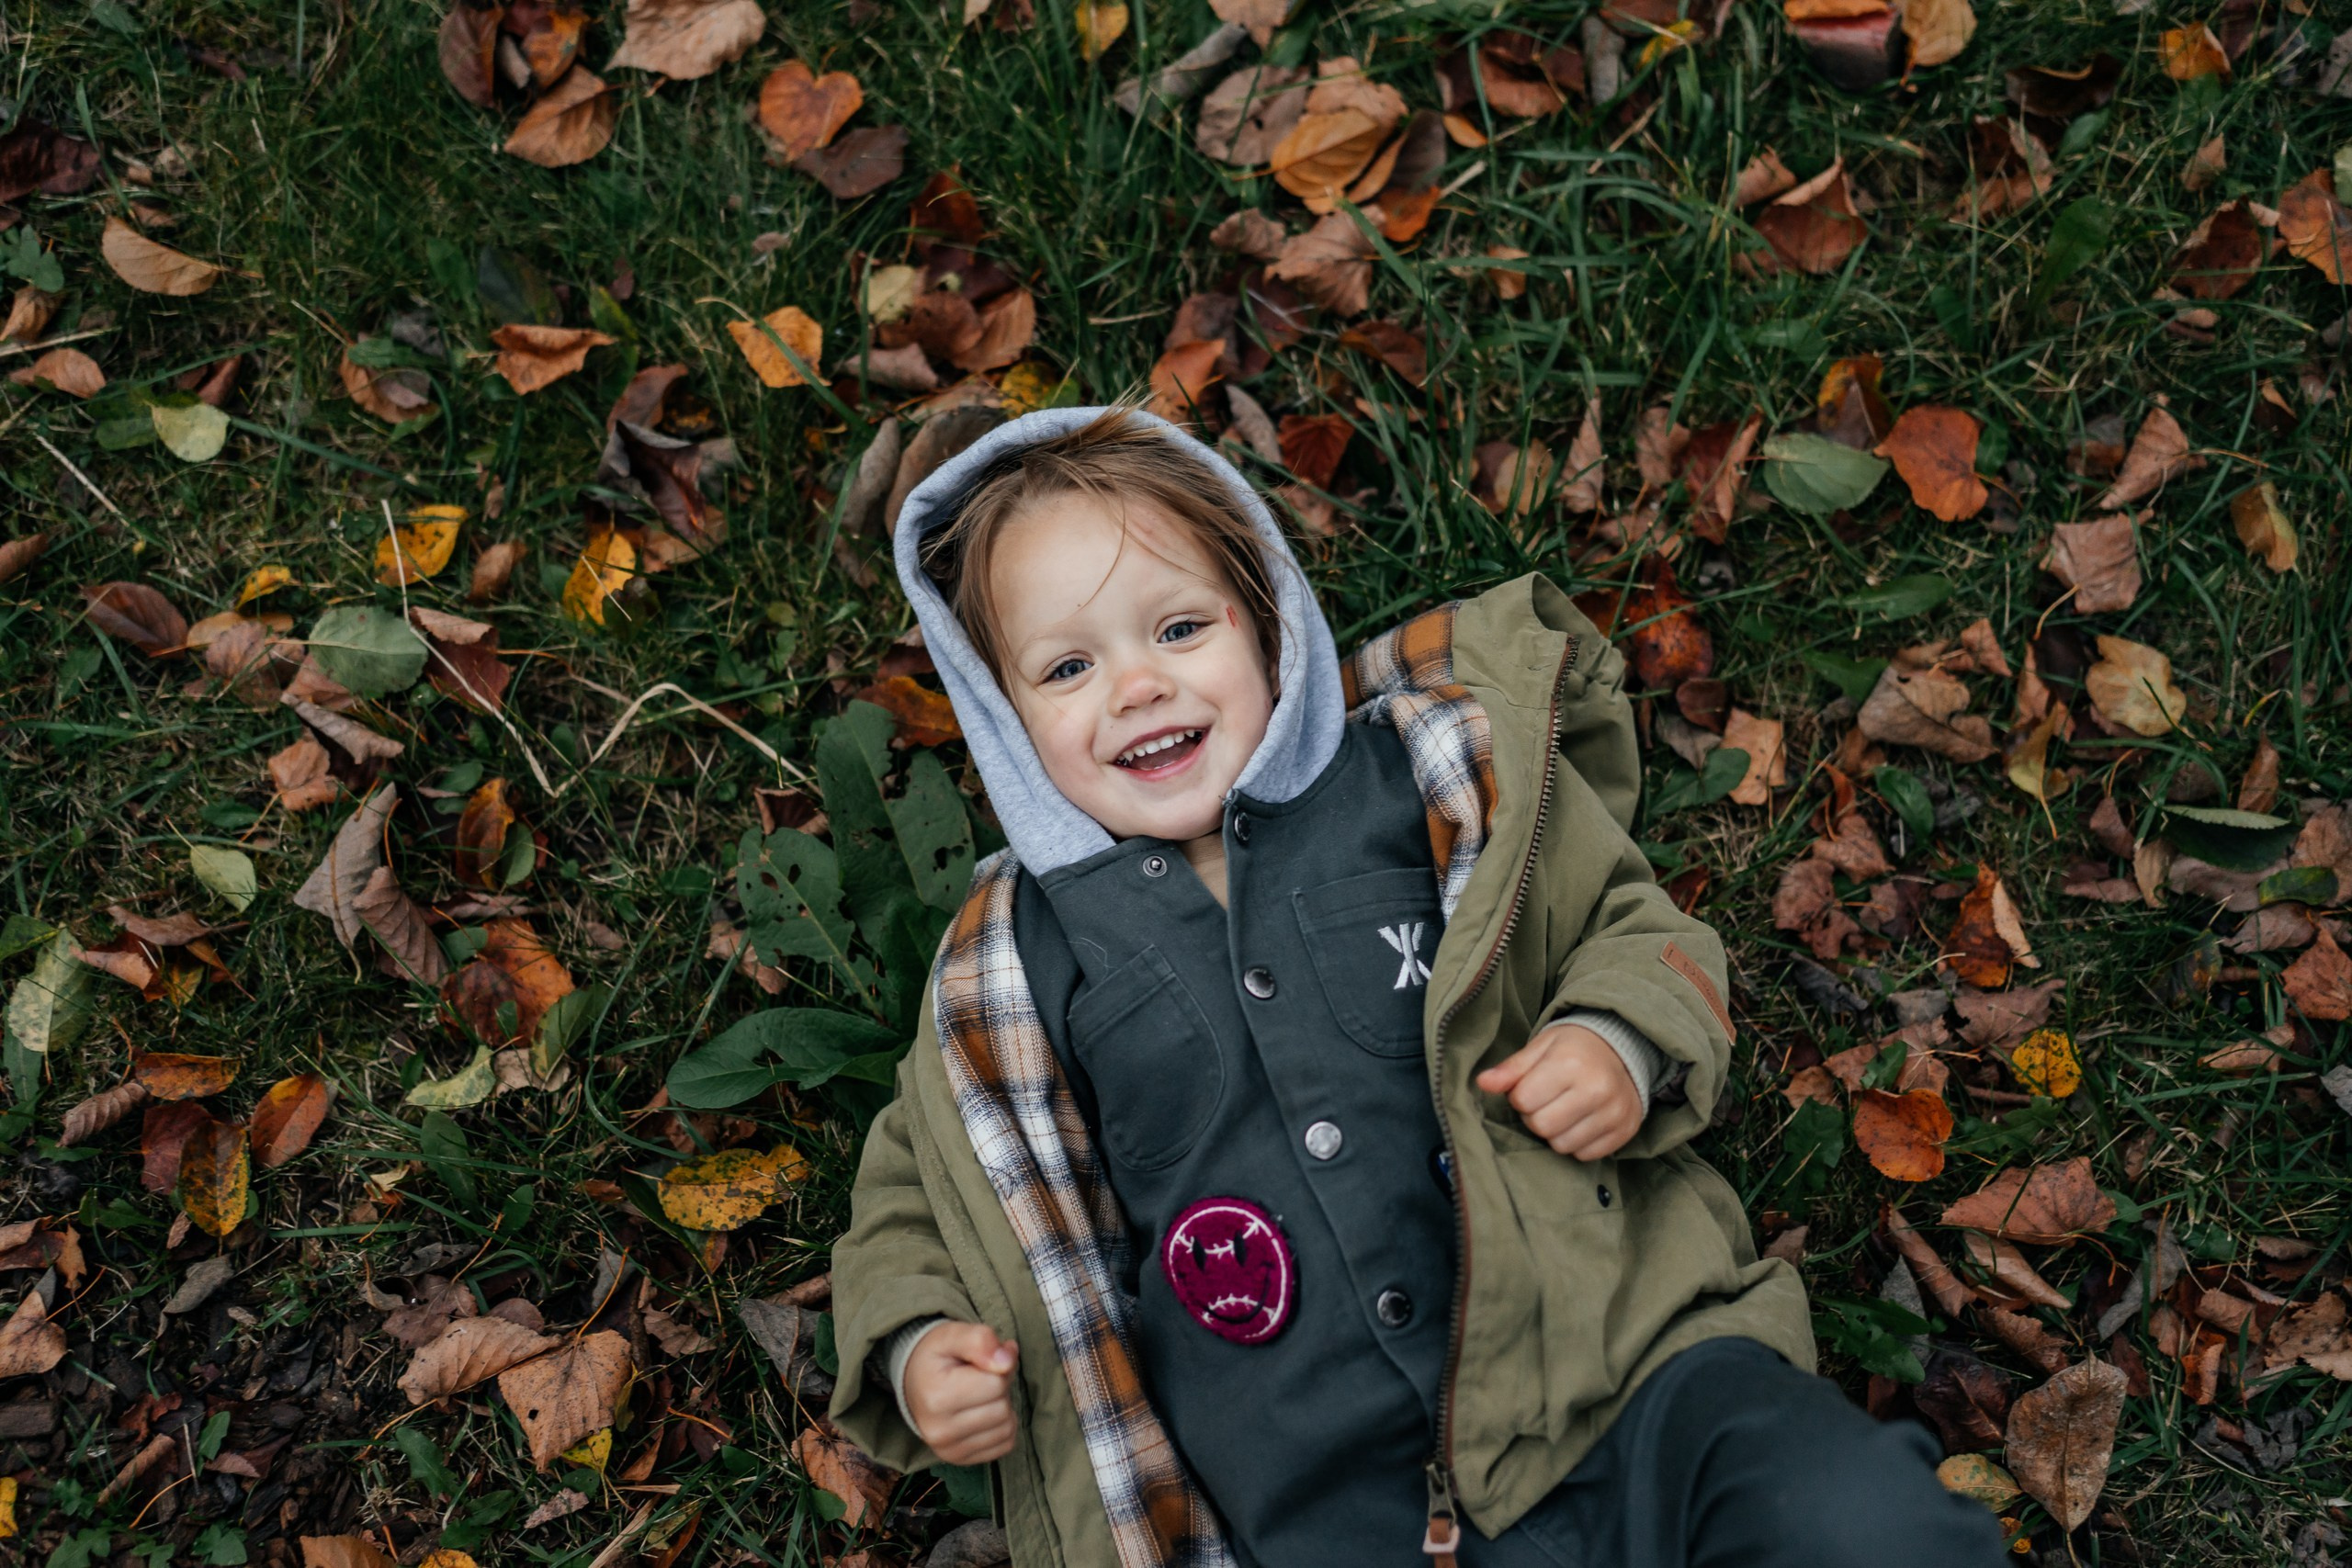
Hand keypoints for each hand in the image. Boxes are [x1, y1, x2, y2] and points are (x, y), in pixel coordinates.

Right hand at [903, 1321, 1019, 1464]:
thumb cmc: (936, 1356)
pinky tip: (983, 1414)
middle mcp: (939, 1431)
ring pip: (1007, 1428)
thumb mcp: (953, 1334)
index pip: (996, 1384)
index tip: (981, 1361)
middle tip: (979, 1378)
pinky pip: (1005, 1445)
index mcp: (936, 1397)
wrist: (913, 1381)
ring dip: (1002, 1408)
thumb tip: (1007, 1361)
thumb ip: (980, 1340)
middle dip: (999, 1388)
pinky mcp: (959, 1460)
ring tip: (980, 1395)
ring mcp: (948, 1451)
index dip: (998, 1366)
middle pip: (1002, 1408)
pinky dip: (1002, 1428)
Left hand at [1475, 1023, 1641, 1159]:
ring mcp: (1614, 1112)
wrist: (1625, 1051)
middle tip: (1545, 1102)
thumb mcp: (1541, 1047)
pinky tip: (1581, 1122)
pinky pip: (1586, 1154)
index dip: (1520, 1097)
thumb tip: (1483, 1083)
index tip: (1530, 1088)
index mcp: (1570, 1063)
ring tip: (1564, 1111)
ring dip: (1555, 1133)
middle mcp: (1596, 1089)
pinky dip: (1577, 1143)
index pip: (1524, 1100)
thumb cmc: (1575, 1049)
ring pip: (1562, 1145)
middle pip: (1542, 1126)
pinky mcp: (1625, 1131)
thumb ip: (1511, 1068)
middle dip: (1535, 1117)